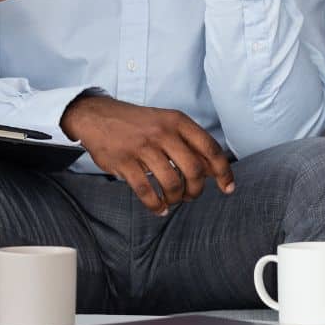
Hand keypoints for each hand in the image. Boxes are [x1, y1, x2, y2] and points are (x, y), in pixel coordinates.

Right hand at [60, 95, 234, 214]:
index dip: (223, 171)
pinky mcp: (124, 162)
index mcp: (177, 121)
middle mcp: (163, 132)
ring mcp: (142, 147)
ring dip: (176, 198)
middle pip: (194, 169)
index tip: (228, 188)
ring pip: (171, 182)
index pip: (210, 148)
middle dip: (196, 189)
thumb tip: (213, 170)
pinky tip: (158, 208)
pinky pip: (145, 191)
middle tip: (191, 196)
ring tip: (172, 201)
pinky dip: (155, 205)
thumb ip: (189, 143)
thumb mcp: (166, 122)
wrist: (97, 116)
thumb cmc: (137, 124)